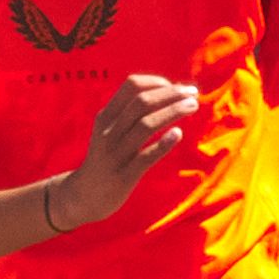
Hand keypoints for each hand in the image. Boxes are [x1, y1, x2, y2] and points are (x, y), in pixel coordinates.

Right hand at [64, 72, 198, 222]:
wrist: (84, 195)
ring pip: (146, 125)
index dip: (157, 82)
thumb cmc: (107, 159)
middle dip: (171, 94)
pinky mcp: (124, 175)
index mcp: (106, 116)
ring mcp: (116, 153)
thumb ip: (130, 113)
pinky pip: (146, 156)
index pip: (131, 86)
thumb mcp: (109, 131)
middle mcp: (109, 131)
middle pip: (142, 102)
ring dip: (173, 112)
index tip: (176, 87)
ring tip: (193, 106)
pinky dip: (164, 143)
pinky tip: (178, 133)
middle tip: (193, 94)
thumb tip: (168, 93)